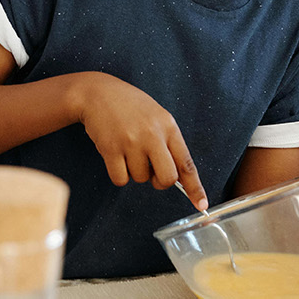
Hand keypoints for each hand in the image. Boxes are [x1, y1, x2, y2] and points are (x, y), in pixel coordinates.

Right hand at [76, 73, 207, 210]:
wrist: (97, 93)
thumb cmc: (129, 106)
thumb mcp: (157, 116)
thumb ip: (167, 141)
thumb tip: (176, 175)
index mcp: (168, 126)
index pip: (186, 163)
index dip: (195, 187)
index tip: (201, 205)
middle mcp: (152, 135)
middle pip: (167, 178)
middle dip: (160, 182)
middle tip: (152, 172)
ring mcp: (131, 142)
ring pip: (141, 179)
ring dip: (135, 172)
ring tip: (127, 150)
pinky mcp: (111, 149)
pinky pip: (121, 179)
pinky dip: (118, 174)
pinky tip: (115, 156)